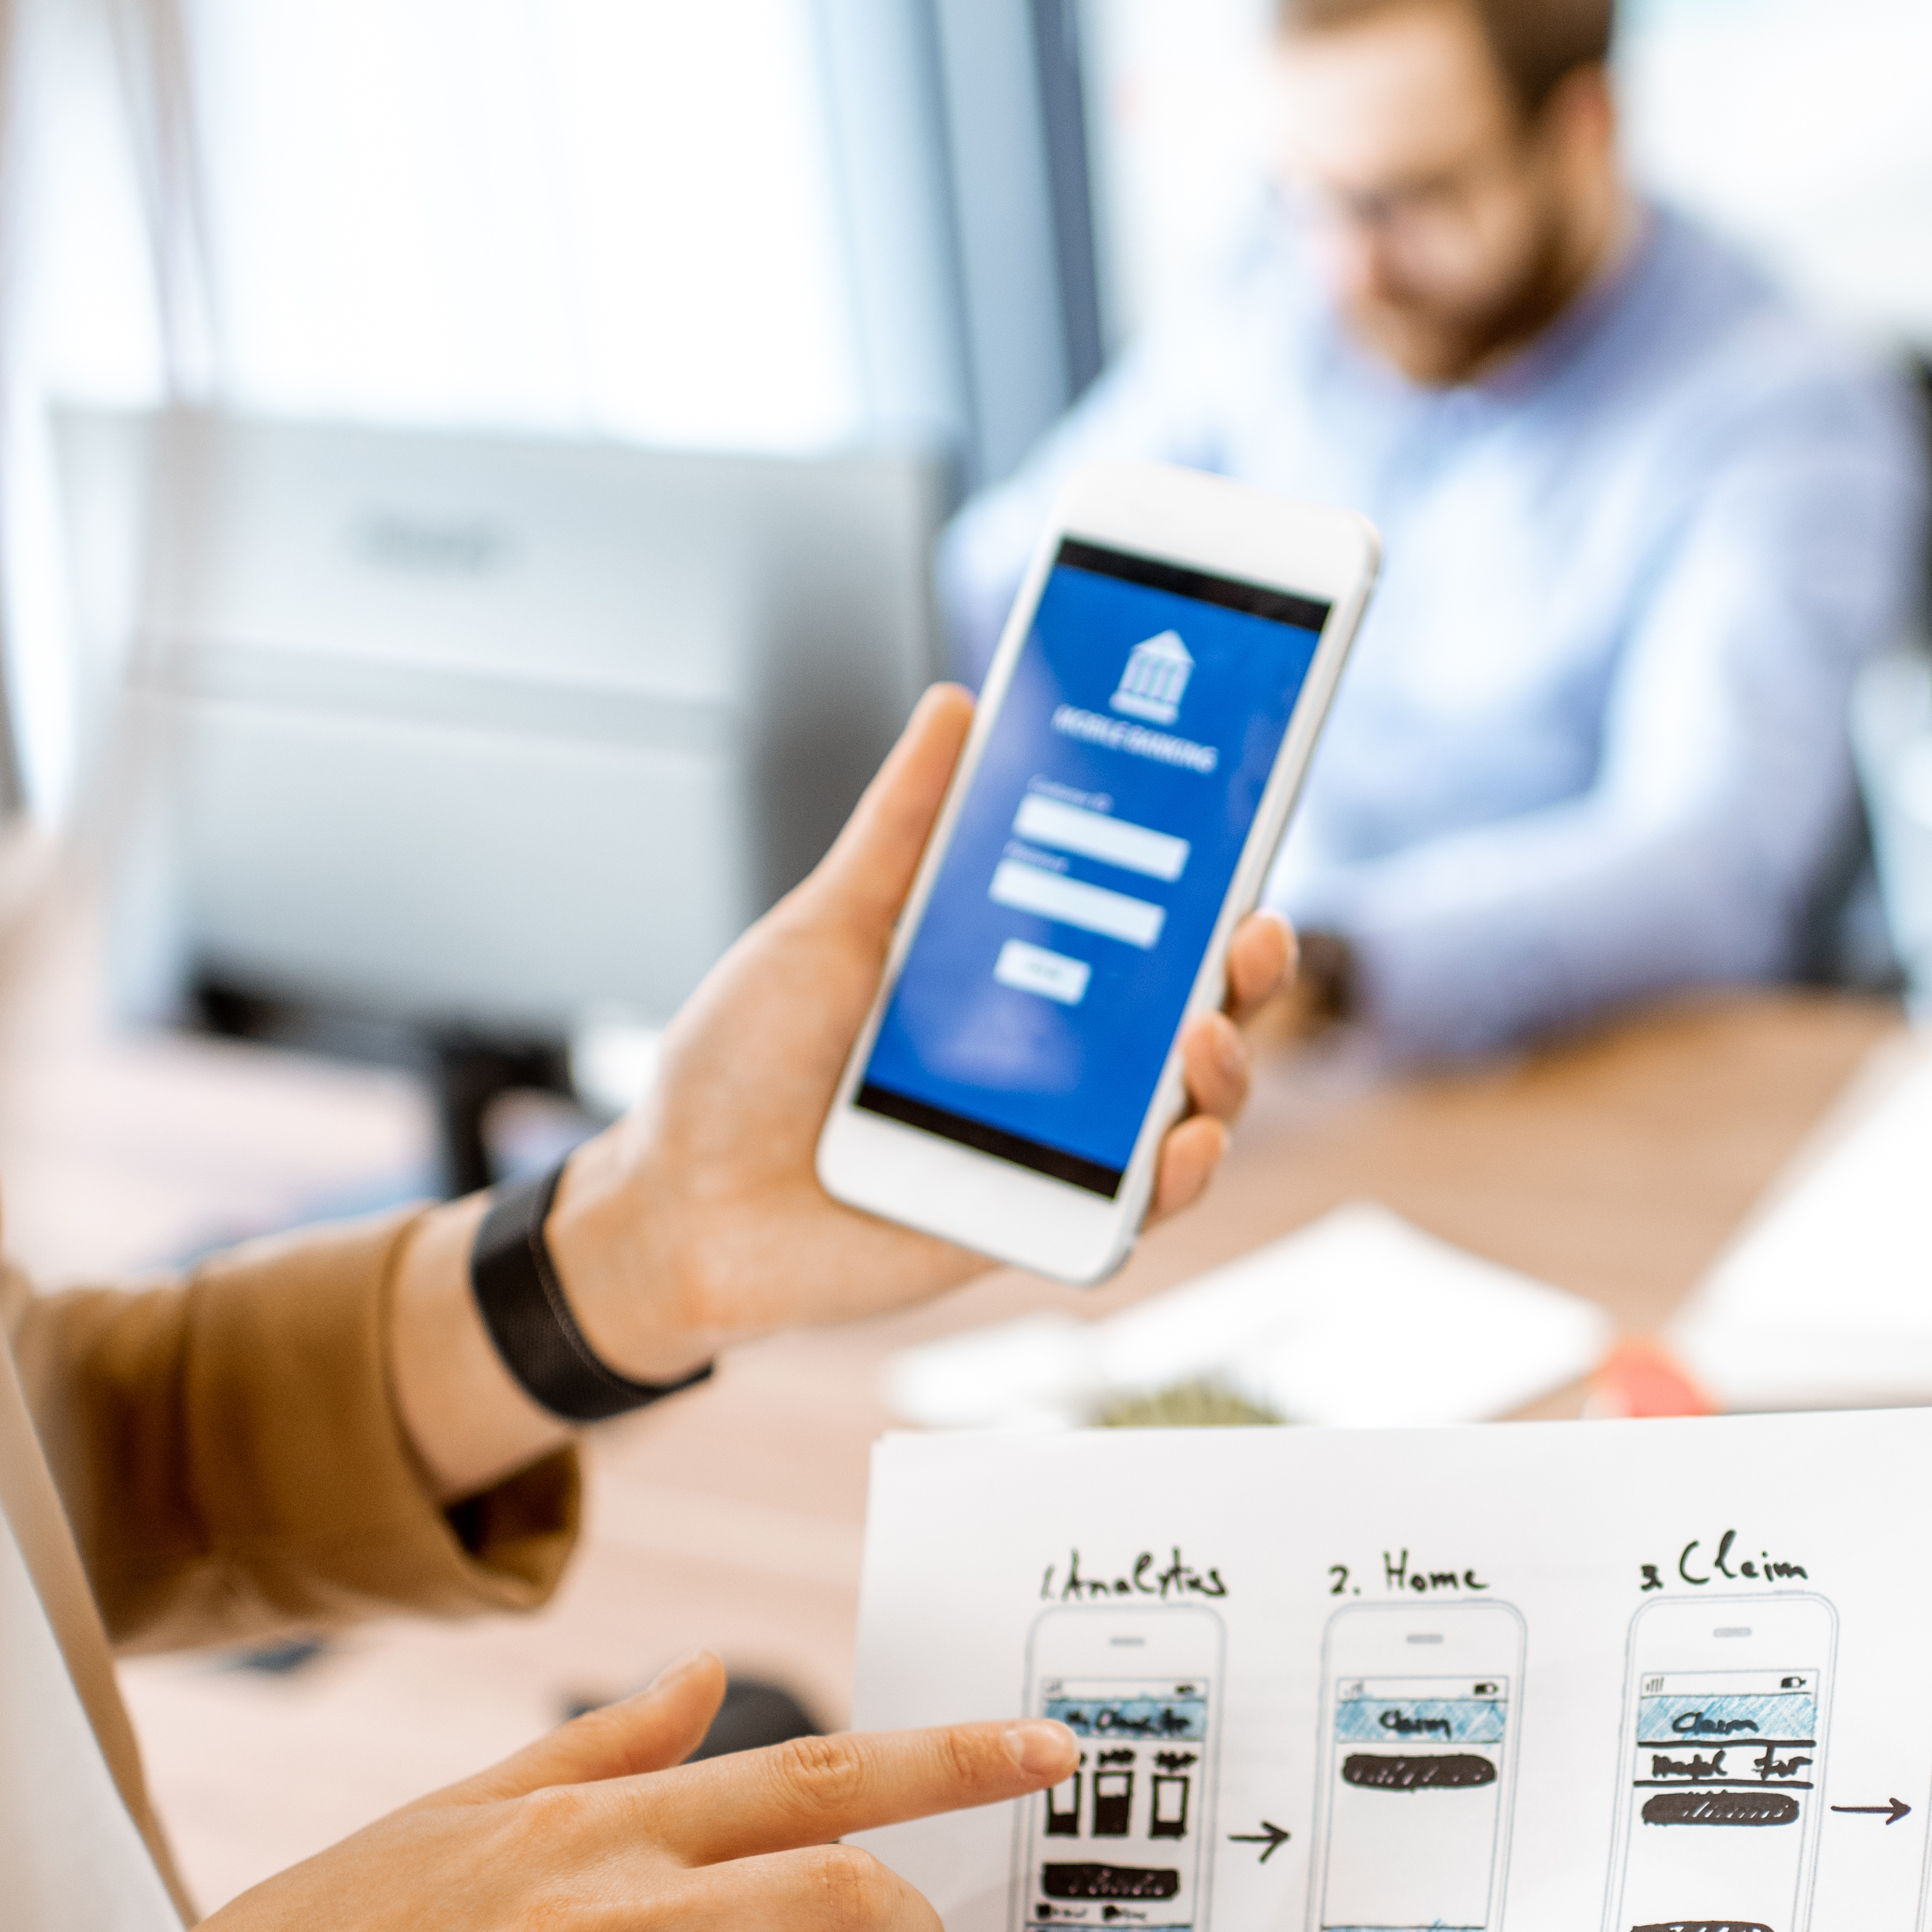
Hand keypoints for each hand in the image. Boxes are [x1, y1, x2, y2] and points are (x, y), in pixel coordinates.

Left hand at [552, 684, 1297, 1372]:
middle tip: (1252, 934)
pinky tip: (1177, 1145)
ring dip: (1225, 1070)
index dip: (1205, 885)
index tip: (1240, 834)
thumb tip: (958, 707)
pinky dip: (1178, 1178)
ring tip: (1202, 1036)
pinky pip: (1139, 1210)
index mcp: (1013, 975)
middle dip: (1248, 968)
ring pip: (1189, 1108)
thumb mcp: (824, 928)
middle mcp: (1052, 1059)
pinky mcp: (1038, 1224)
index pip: (1140, 923)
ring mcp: (1053, 1145)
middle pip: (1193, 1008)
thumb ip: (902, 829)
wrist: (679, 1205)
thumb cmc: (739, 1067)